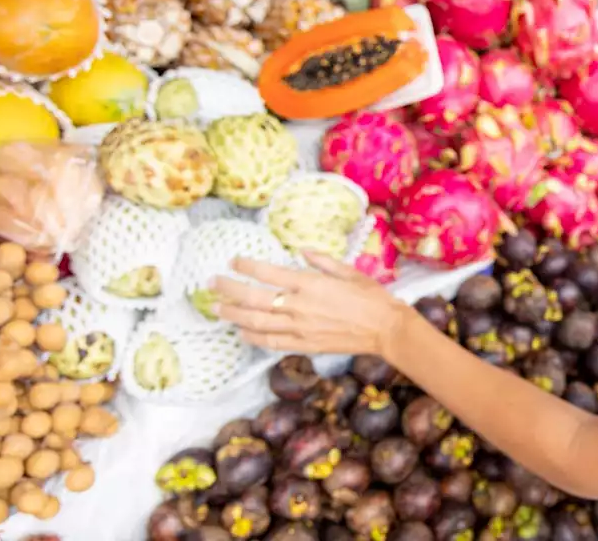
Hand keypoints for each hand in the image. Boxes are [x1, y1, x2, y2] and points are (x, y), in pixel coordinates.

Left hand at [212, 253, 410, 356]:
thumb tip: (301, 251)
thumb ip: (322, 261)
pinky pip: (271, 342)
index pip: (268, 273)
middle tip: (212, 284)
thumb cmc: (372, 297)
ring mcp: (300, 328)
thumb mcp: (350, 271)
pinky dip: (253, 337)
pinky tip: (242, 332)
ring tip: (218, 309)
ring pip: (256, 322)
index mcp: (310, 283)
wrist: (385, 329)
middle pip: (254, 298)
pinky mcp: (304, 344)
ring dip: (234, 315)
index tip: (233, 262)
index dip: (246, 267)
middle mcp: (299, 305)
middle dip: (229, 290)